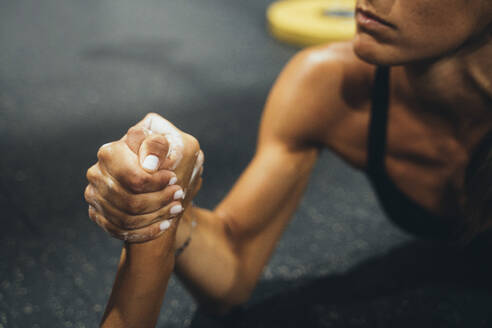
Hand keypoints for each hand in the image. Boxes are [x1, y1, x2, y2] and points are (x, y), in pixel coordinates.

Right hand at [84, 113, 203, 242]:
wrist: (150, 164)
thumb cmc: (159, 151)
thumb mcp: (165, 140)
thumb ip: (158, 146)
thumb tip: (150, 165)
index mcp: (110, 153)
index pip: (134, 179)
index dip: (157, 183)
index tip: (174, 179)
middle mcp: (96, 174)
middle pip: (130, 201)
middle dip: (159, 201)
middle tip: (179, 195)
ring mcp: (94, 195)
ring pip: (126, 219)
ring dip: (155, 217)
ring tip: (176, 207)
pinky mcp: (97, 212)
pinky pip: (119, 231)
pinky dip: (145, 231)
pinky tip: (165, 224)